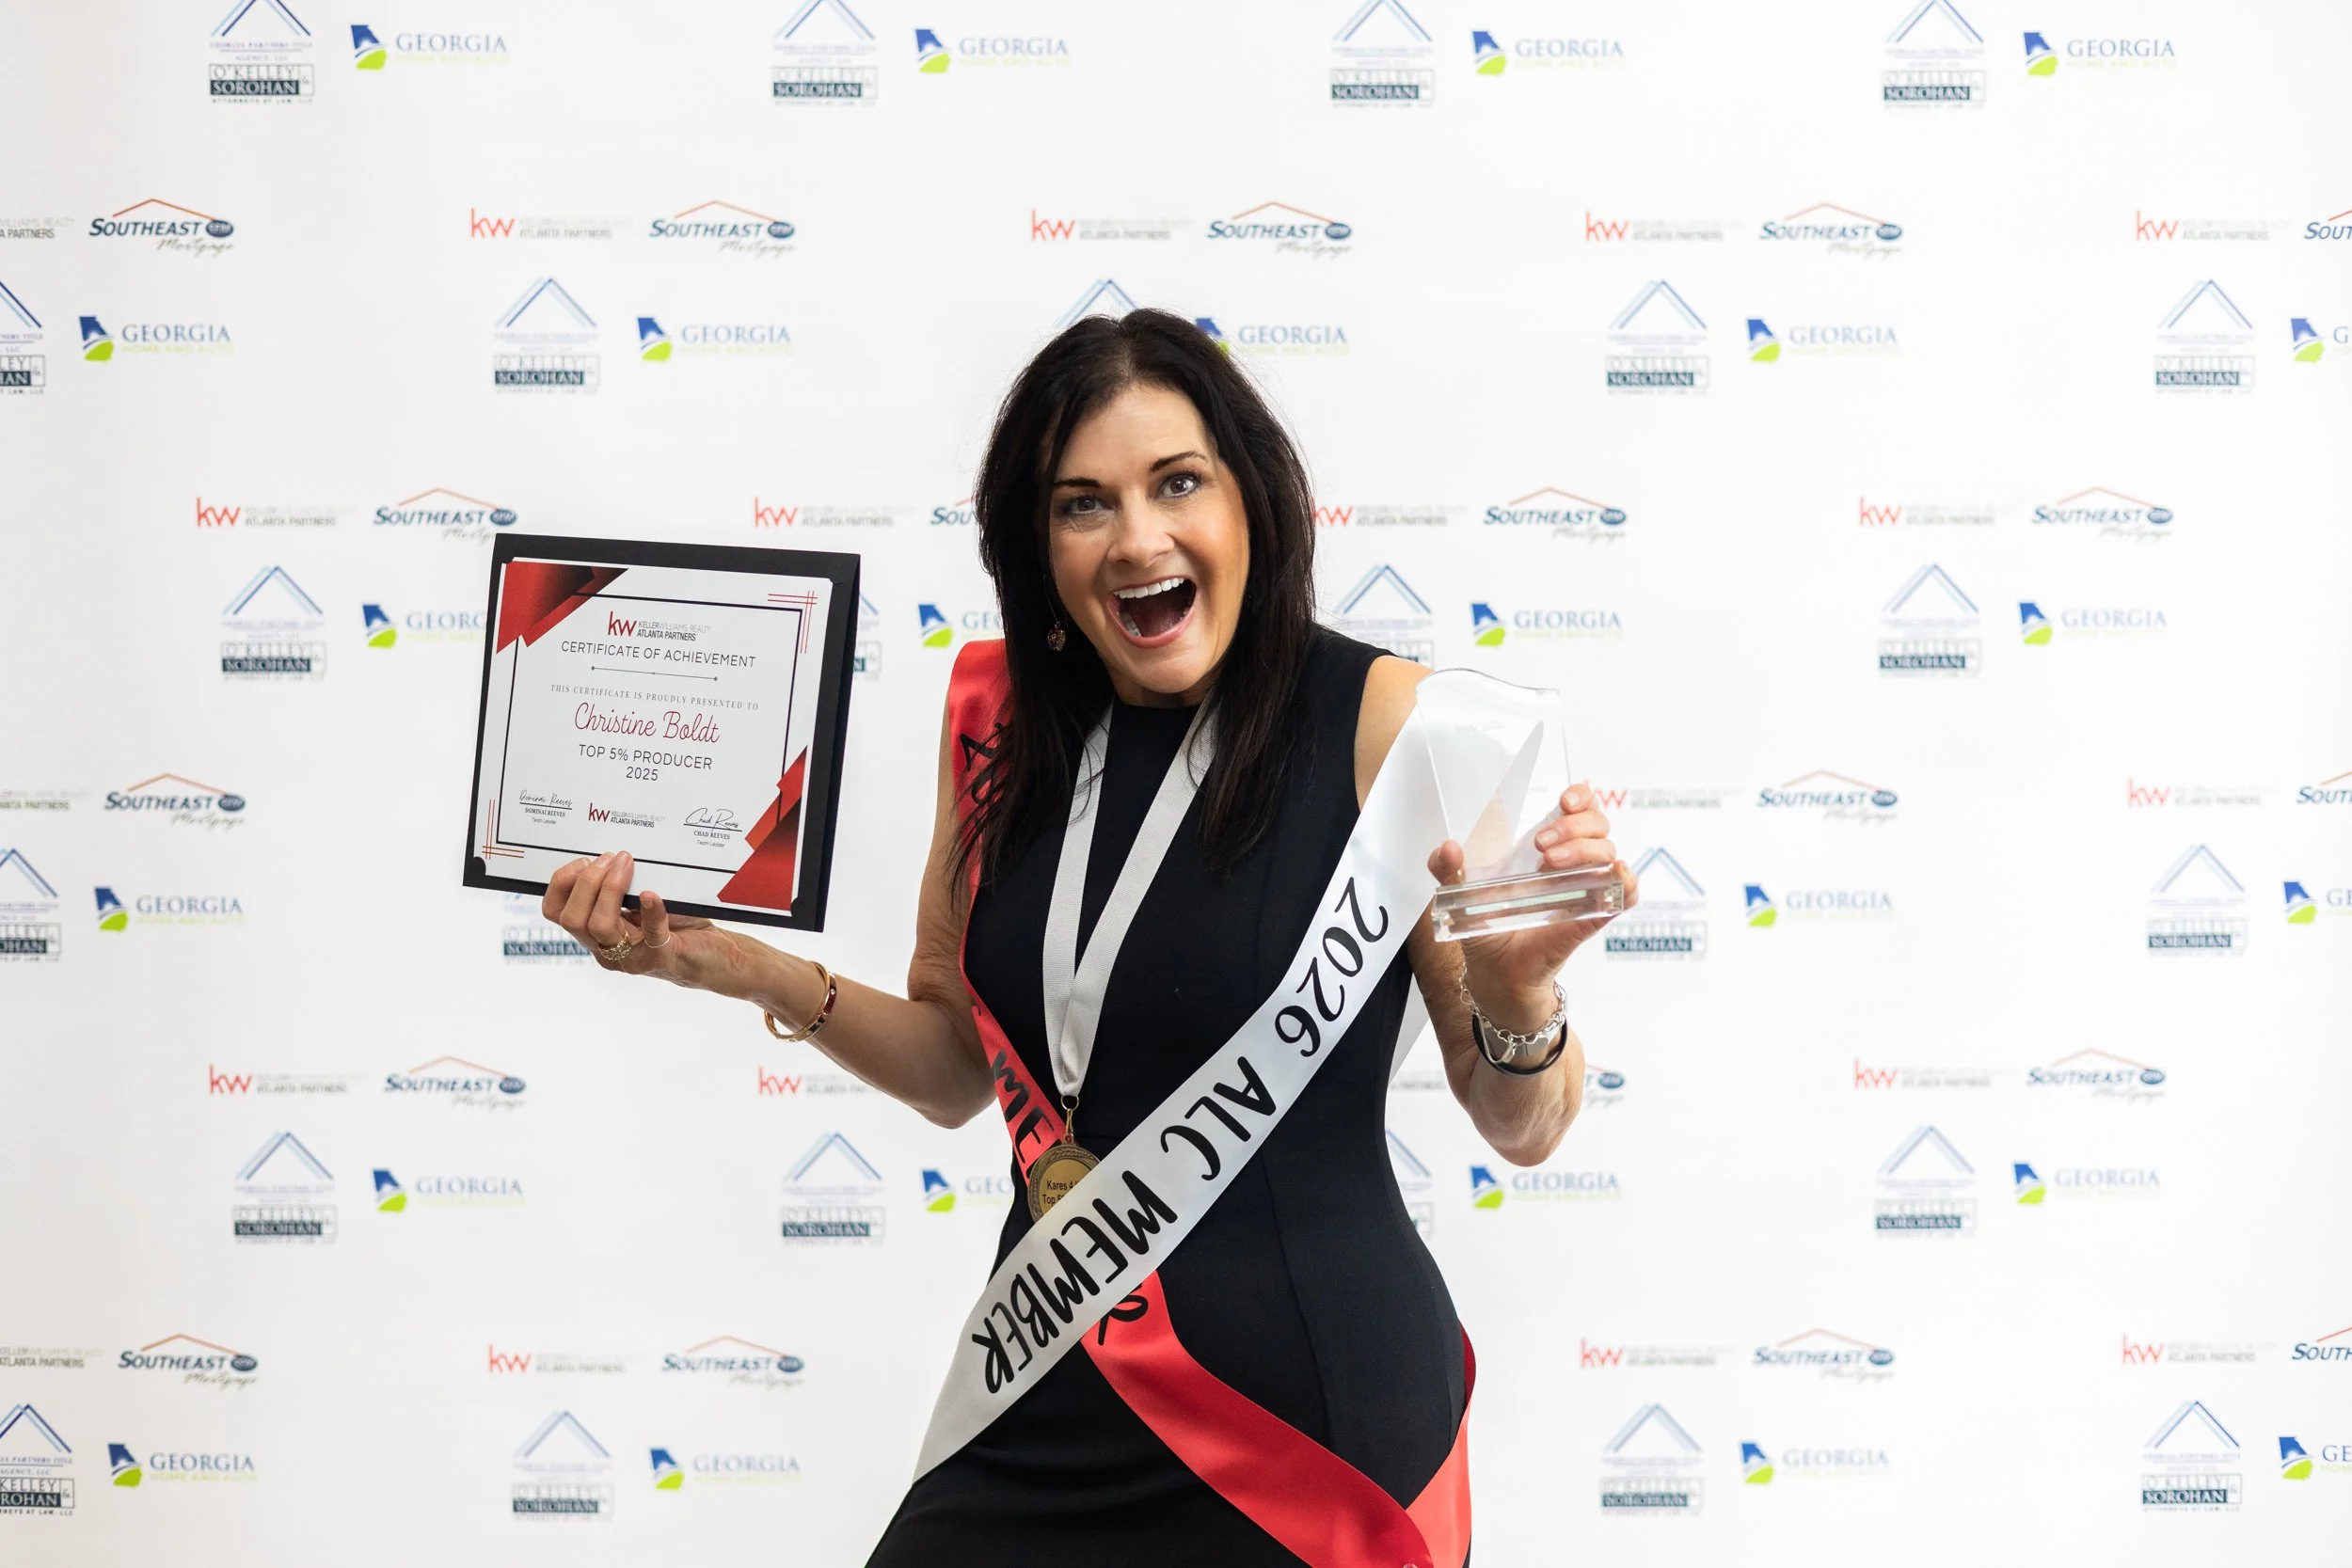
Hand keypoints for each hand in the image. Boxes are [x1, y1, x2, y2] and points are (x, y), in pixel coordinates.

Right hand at [543, 851, 730, 989]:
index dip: (561, 883)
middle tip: (610, 857)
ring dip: (610, 889)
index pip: (556, 913)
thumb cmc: (679, 927)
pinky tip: (653, 894)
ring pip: (600, 927)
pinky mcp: (660, 958)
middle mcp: (607, 949)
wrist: (717, 957)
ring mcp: (631, 957)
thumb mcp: (644, 902)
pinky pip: (650, 935)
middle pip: (572, 919)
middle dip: (586, 882)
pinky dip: (651, 911)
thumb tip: (614, 852)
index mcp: (596, 934)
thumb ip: (626, 886)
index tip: (583, 859)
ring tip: (627, 864)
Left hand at [1426, 781, 1640, 1034]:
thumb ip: (1447, 870)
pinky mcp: (1593, 917)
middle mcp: (1572, 864)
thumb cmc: (1487, 929)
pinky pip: (1626, 895)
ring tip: (1550, 864)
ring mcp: (1586, 889)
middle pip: (1598, 825)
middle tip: (1542, 844)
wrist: (1497, 974)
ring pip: (1609, 852)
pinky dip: (1626, 882)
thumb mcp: (1462, 895)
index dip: (1581, 796)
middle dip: (1574, 825)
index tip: (1565, 800)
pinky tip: (1615, 875)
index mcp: (1546, 848)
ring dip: (1584, 849)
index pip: (1579, 808)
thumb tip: (1448, 848)